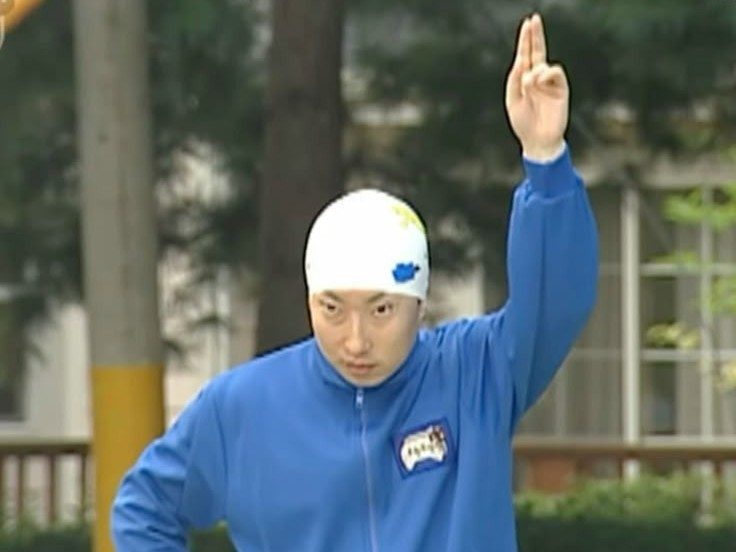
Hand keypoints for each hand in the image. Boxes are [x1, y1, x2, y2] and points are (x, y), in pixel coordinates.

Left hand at [505, 13, 568, 160]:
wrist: (538, 140)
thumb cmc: (523, 123)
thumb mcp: (512, 100)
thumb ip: (514, 80)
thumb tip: (522, 61)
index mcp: (524, 80)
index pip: (526, 55)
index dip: (526, 40)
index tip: (528, 23)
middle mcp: (537, 78)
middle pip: (537, 51)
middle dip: (535, 35)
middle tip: (534, 19)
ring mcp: (549, 83)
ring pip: (543, 64)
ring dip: (534, 71)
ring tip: (530, 85)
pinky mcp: (560, 88)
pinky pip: (554, 72)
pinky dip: (545, 75)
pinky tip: (539, 84)